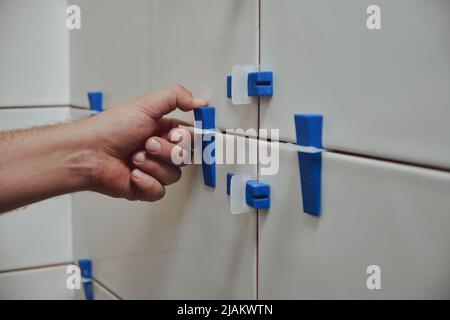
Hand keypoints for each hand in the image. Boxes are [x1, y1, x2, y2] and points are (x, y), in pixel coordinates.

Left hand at [78, 84, 207, 200]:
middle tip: (148, 144)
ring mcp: (152, 169)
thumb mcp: (146, 105)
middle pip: (185, 157)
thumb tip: (201, 102)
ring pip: (174, 174)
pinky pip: (160, 191)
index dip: (186, 139)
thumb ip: (176, 97)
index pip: (190, 137)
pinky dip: (147, 182)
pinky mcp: (144, 187)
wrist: (88, 153)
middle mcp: (159, 150)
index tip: (175, 135)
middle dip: (166, 151)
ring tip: (135, 158)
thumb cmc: (110, 129)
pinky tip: (133, 173)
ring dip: (153, 165)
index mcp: (162, 130)